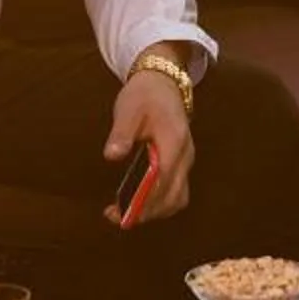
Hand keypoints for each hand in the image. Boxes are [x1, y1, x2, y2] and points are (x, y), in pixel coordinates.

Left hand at [104, 54, 197, 225]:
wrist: (163, 82)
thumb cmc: (145, 95)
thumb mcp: (128, 109)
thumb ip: (121, 133)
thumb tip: (112, 155)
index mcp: (173, 141)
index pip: (162, 180)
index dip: (143, 200)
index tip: (122, 212)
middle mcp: (185, 155)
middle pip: (172, 197)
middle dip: (147, 212)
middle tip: (118, 217)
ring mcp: (186, 161)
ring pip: (177, 199)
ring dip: (154, 211)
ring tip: (126, 213)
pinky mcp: (182, 164)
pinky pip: (176, 192)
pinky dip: (160, 204)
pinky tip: (139, 203)